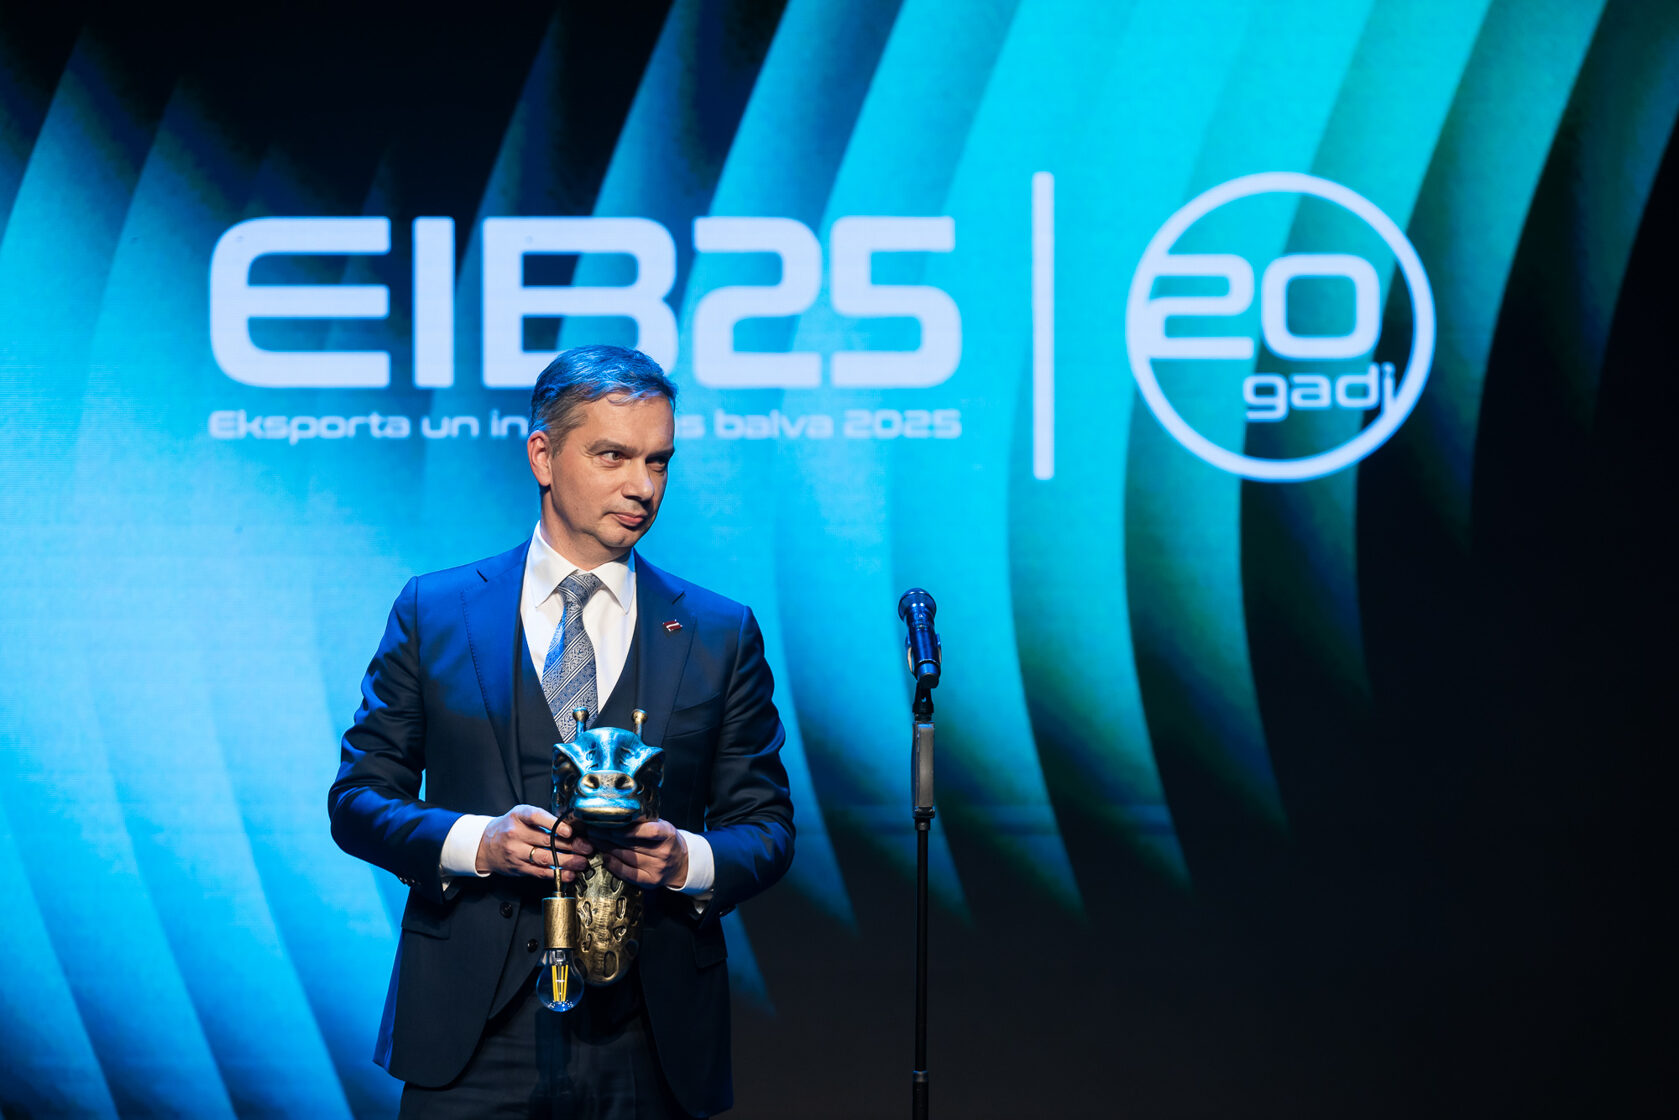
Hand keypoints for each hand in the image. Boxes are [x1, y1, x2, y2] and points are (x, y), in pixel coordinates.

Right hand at [476, 804, 594, 881]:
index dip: (555, 824)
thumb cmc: (509, 827)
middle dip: (571, 845)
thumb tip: (573, 827)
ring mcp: (516, 852)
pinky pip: (540, 872)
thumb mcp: (521, 815)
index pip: (537, 817)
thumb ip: (543, 819)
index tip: (570, 831)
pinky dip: (556, 874)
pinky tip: (569, 874)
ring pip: (545, 858)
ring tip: (582, 862)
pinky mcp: (518, 867)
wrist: (485, 844)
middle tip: (587, 848)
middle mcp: (516, 834)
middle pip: (547, 840)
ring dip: (567, 862)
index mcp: (518, 816)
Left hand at [593, 819, 688, 888]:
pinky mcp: (649, 881)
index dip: (629, 829)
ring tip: (595, 840)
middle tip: (593, 828)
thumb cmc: (667, 841)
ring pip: (627, 857)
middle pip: (632, 844)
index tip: (611, 823)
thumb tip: (617, 813)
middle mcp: (663, 853)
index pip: (649, 831)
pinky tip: (605, 857)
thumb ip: (644, 822)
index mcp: (668, 835)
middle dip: (609, 835)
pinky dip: (614, 865)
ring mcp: (657, 868)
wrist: (681, 863)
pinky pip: (628, 873)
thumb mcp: (662, 826)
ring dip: (607, 847)